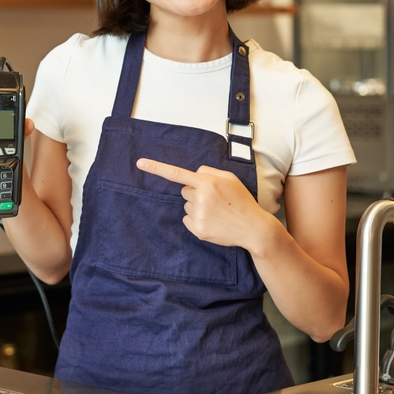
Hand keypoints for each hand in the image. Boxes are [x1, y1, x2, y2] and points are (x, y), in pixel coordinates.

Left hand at [135, 159, 273, 250]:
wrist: (253, 228)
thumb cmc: (242, 200)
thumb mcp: (230, 178)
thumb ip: (209, 172)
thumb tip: (193, 174)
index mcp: (207, 182)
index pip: (177, 173)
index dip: (156, 168)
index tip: (140, 163)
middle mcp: (200, 197)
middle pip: (185, 191)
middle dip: (196, 193)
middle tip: (215, 200)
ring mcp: (198, 215)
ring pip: (186, 206)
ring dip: (197, 207)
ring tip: (217, 212)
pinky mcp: (197, 229)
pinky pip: (187, 219)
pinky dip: (196, 220)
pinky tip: (213, 221)